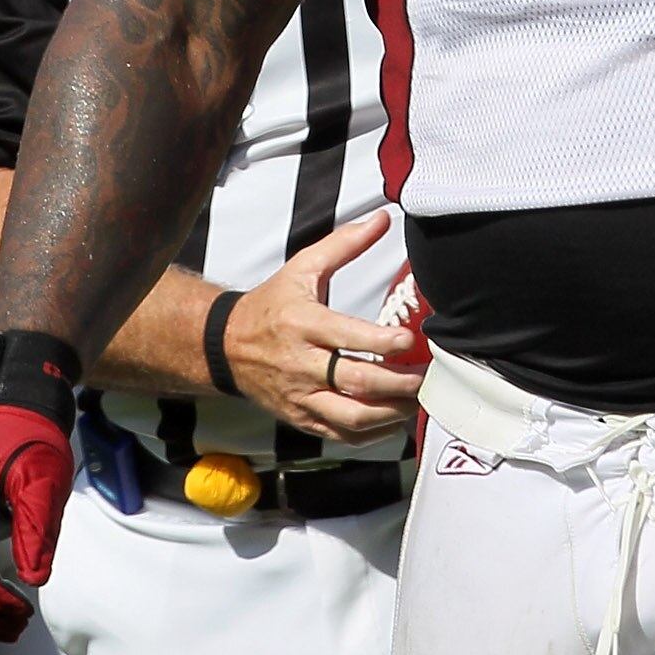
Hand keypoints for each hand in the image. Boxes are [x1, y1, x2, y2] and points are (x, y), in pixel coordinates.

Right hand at [220, 214, 422, 441]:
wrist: (227, 346)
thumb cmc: (273, 305)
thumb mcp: (302, 268)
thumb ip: (344, 244)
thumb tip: (383, 219)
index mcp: (302, 324)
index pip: (345, 338)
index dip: (381, 343)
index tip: (409, 342)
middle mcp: (301, 364)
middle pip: (356, 382)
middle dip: (398, 383)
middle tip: (427, 376)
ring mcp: (301, 396)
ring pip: (352, 417)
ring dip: (392, 412)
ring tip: (418, 399)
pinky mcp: (303, 418)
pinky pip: (343, 435)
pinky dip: (374, 433)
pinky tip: (396, 418)